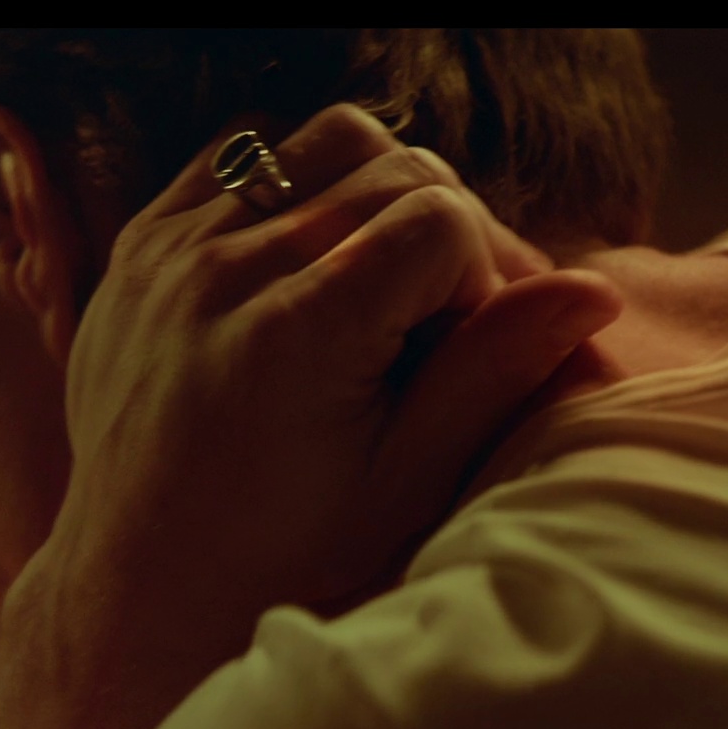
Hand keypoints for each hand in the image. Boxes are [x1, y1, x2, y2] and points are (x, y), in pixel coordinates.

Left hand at [0, 105, 622, 728]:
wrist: (139, 584)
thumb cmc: (277, 556)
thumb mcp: (403, 486)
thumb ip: (492, 376)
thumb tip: (590, 292)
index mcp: (294, 332)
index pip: (441, 218)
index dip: (480, 277)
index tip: (462, 348)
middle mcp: (222, 273)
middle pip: (390, 166)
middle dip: (440, 231)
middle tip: (440, 319)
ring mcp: (169, 251)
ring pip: (318, 144)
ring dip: (371, 195)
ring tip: (375, 286)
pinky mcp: (137, 248)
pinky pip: (237, 159)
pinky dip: (289, 189)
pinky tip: (304, 267)